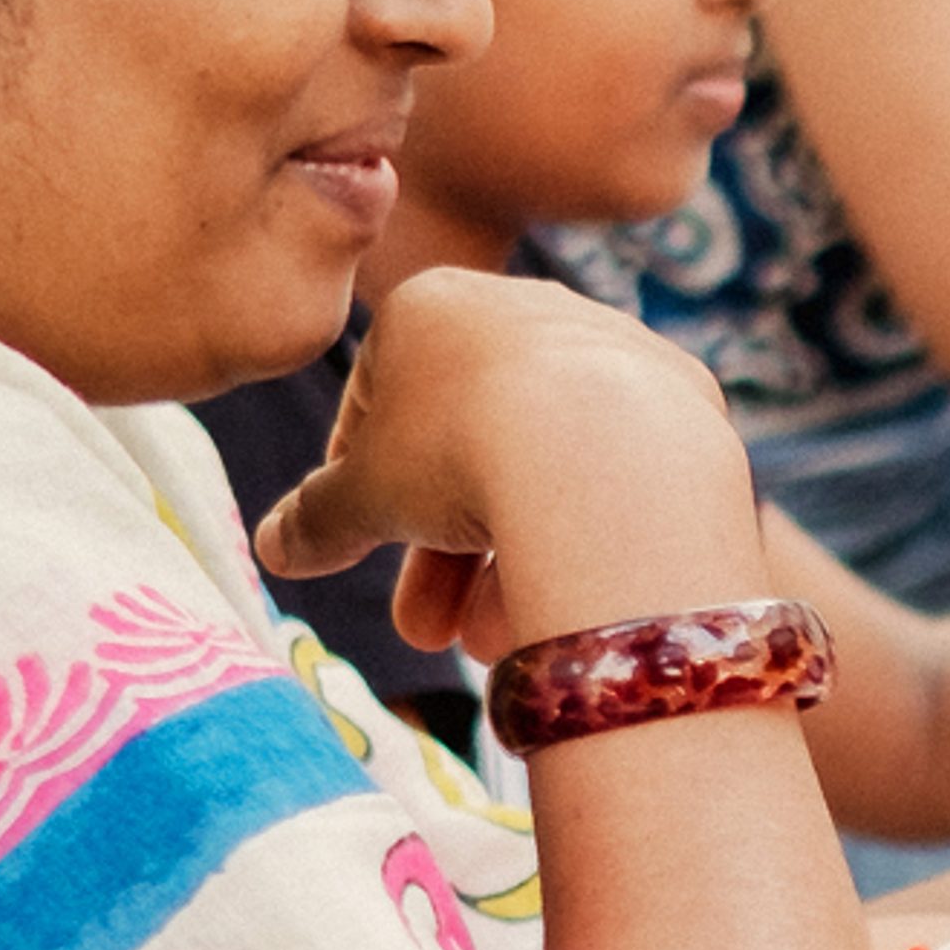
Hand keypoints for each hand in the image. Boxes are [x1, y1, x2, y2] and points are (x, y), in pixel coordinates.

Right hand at [255, 266, 761, 661]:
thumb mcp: (360, 497)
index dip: (361, 480)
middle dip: (437, 549)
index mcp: (432, 305)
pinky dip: (577, 534)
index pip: (378, 395)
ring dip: (504, 560)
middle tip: (424, 630)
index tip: (361, 541)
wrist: (602, 448)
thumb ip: (315, 519)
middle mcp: (524, 307)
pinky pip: (608, 473)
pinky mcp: (678, 396)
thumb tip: (270, 547)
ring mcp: (608, 346)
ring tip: (489, 644)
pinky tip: (560, 608)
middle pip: (463, 442)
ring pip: (538, 465)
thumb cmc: (454, 453)